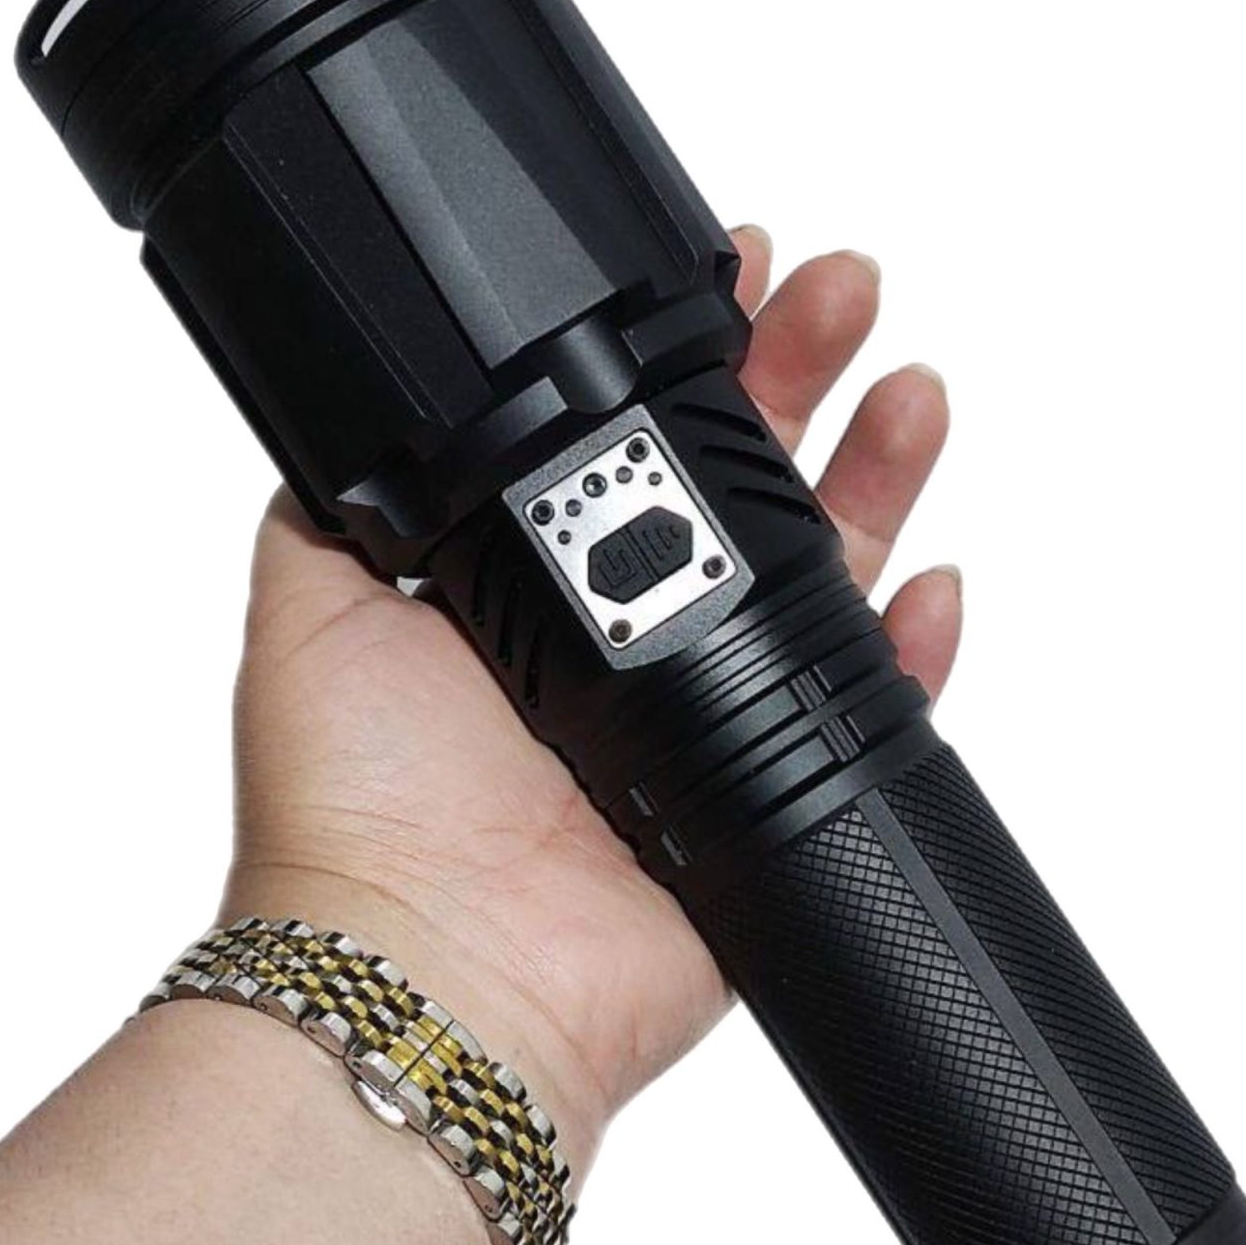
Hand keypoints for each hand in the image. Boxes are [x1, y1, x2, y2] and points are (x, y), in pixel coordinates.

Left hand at [222, 233, 960, 1172]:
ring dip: (881, 471)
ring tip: (909, 387)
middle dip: (805, 372)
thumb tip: (364, 388)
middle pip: (752, 479)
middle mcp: (638, 639)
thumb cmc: (355, 808)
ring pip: (832, 572)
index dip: (696, 353)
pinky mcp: (780, 799)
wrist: (433, 973)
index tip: (735, 271)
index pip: (642, 437)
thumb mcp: (309, 601)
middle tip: (842, 290)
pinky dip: (920, 649)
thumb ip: (339, 491)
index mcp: (544, 583)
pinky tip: (936, 578)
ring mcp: (719, 719)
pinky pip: (879, 711)